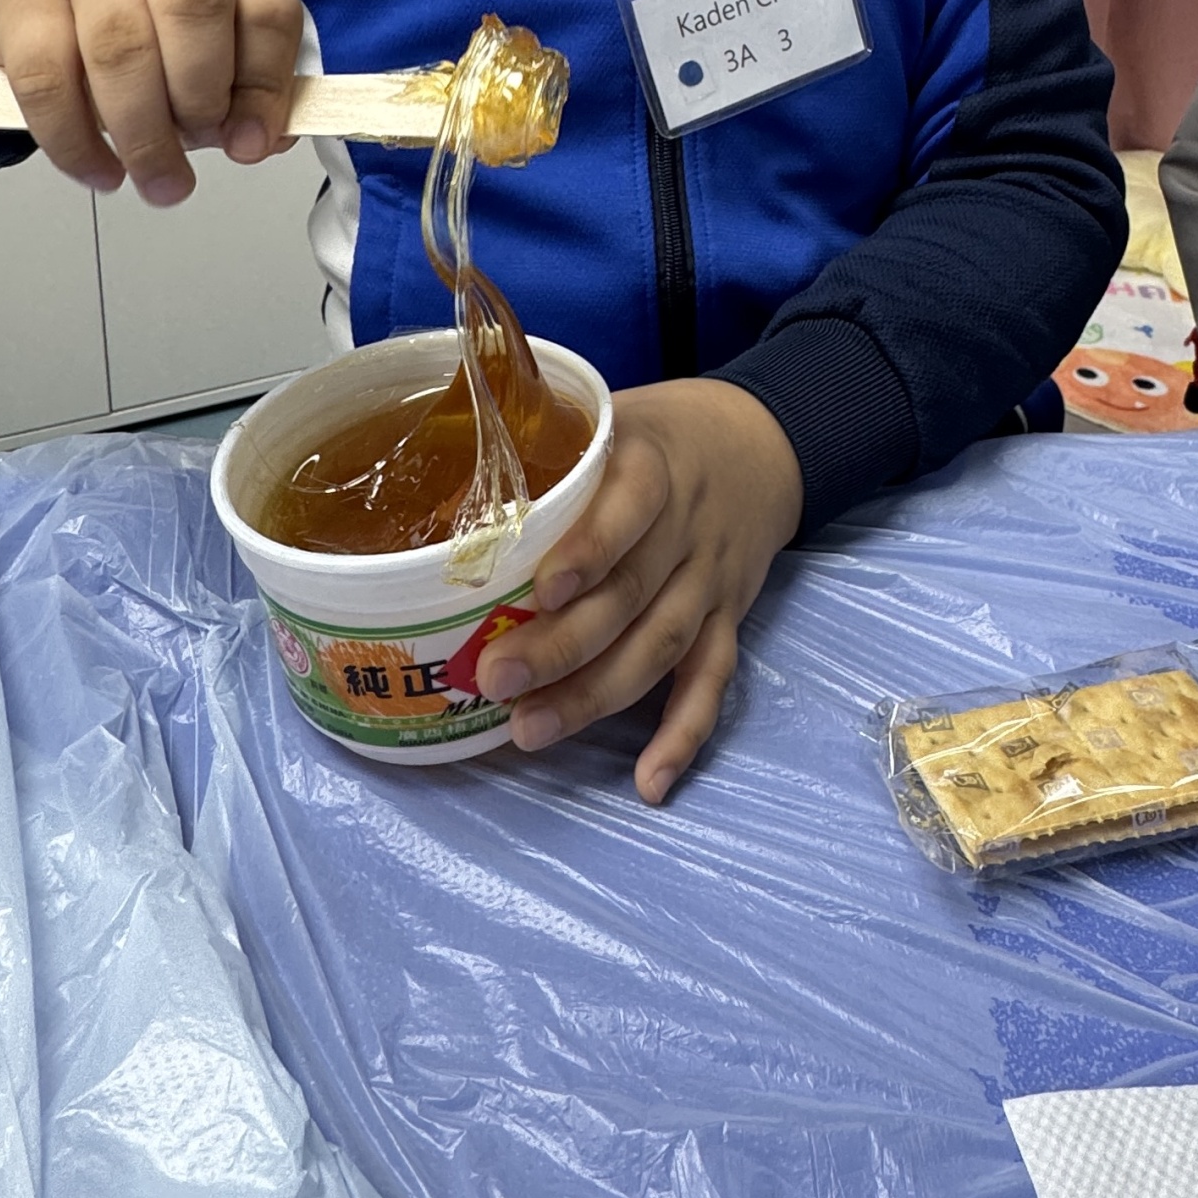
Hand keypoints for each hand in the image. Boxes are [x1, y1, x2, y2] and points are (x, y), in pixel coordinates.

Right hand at [0, 0, 302, 202]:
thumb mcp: (209, 61)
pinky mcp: (27, 3)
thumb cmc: (141, 39)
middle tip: (195, 147)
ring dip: (143, 134)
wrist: (45, 6)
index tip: (250, 143)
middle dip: (200, 97)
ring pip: (120, 47)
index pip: (266, 9)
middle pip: (193, 7)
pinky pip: (48, 81)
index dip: (265, 84)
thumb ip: (244, 99)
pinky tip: (100, 170)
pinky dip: (77, 142)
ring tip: (155, 179)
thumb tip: (255, 140)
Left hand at [477, 379, 802, 804]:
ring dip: (597, 696)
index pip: (629, 508)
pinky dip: (683, 735)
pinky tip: (649, 783)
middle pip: (631, 595)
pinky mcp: (728, 622)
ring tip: (530, 730)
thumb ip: (544, 442)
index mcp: (653, 466)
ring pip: (660, 647)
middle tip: (496, 679)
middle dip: (564, 645)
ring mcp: (709, 583)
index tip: (541, 589)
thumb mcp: (609, 413)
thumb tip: (437, 466)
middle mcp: (686, 529)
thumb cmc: (659, 433)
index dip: (590, 551)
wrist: (761, 445)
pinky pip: (710, 682)